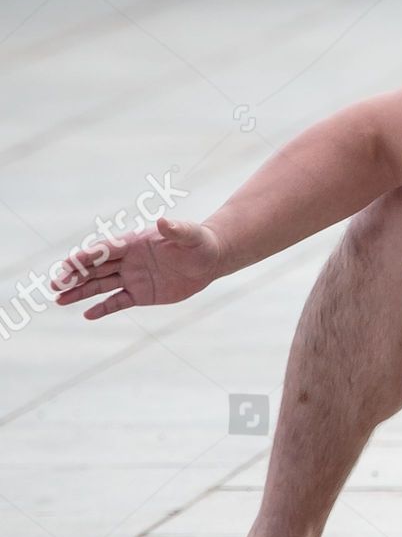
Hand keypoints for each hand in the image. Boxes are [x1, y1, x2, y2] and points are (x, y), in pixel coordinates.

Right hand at [51, 217, 224, 318]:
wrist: (209, 260)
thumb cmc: (199, 242)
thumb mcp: (190, 235)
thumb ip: (176, 230)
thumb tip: (164, 221)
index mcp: (134, 242)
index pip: (105, 249)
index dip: (87, 256)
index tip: (68, 263)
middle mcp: (127, 260)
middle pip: (95, 268)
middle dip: (75, 275)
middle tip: (56, 283)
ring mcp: (132, 277)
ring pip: (100, 285)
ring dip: (80, 291)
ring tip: (58, 298)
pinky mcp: (140, 294)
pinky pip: (118, 302)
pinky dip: (103, 308)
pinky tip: (87, 315)